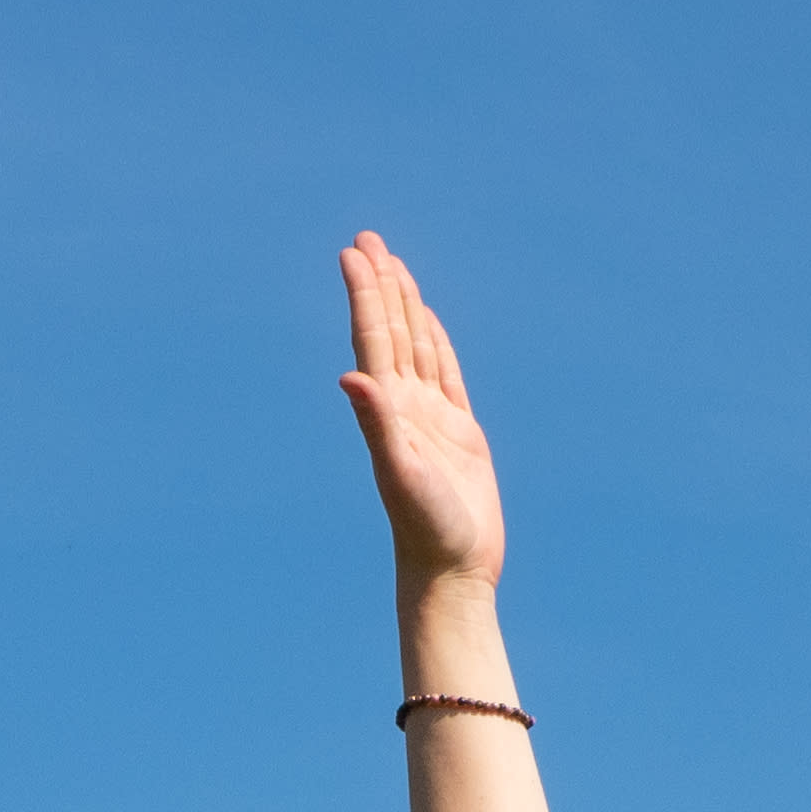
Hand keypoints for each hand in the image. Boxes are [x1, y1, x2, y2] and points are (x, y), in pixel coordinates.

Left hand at [337, 233, 503, 594]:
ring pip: (417, 347)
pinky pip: (446, 374)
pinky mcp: (459, 434)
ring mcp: (431, 419)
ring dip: (405, 306)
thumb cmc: (426, 530)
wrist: (450, 572)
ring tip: (393, 266)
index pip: (374, 338)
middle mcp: (405, 408)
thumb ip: (377, 424)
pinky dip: (436, 343)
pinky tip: (429, 322)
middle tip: (367, 239)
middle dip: (381, 285)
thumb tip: (350, 376)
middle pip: (391, 331)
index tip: (353, 252)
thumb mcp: (401, 473)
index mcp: (389, 410)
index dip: (364, 294)